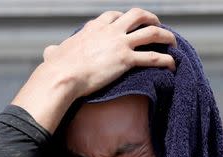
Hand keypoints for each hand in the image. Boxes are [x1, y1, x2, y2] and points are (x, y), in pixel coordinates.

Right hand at [43, 8, 176, 96]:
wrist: (63, 75)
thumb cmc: (57, 67)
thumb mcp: (55, 53)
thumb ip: (55, 50)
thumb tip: (49, 52)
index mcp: (94, 28)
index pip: (113, 16)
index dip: (125, 18)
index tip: (131, 24)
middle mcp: (110, 31)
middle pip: (137, 15)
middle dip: (151, 18)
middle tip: (158, 26)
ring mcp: (120, 44)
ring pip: (151, 32)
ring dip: (166, 36)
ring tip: (174, 43)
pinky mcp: (126, 60)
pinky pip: (153, 57)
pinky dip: (166, 60)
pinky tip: (173, 65)